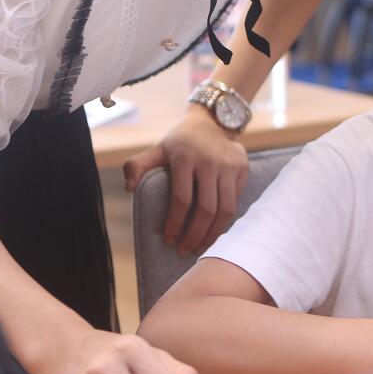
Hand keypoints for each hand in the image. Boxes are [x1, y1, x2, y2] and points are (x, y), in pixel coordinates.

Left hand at [124, 106, 248, 254]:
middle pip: (206, 208)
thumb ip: (137, 165)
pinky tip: (215, 231)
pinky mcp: (242, 168)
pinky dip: (225, 220)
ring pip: (225, 208)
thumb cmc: (180, 142)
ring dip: (213, 233)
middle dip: (195, 235)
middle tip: (185, 250)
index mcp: (185, 157)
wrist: (211, 123)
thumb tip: (129, 188)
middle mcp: (210, 161)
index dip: (175, 223)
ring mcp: (229, 165)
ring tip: (201, 247)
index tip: (169, 239)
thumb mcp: (157, 149)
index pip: (181, 198)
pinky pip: (235, 200)